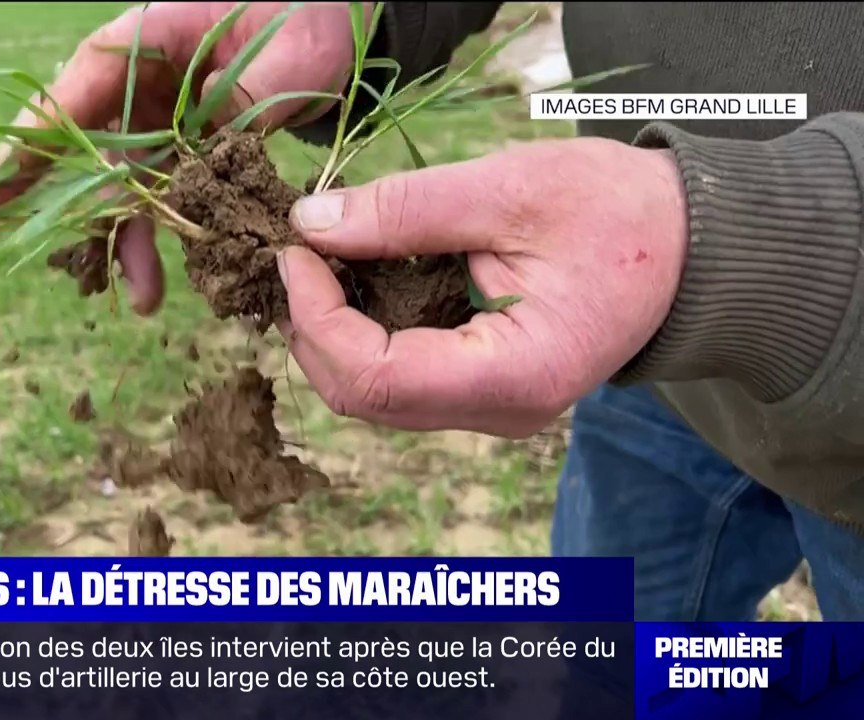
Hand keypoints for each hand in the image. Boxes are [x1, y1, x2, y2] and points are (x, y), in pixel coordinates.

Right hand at [0, 2, 365, 314]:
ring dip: (126, 238)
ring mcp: (161, 114)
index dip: (36, 137)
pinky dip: (159, 236)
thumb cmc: (307, 15)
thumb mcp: (286, 55)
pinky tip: (156, 282)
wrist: (333, 25)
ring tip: (141, 298)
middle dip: (41, 193)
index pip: (78, 86)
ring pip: (124, 181)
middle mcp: (142, 79)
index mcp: (148, 37)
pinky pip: (161, 194)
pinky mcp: (185, 144)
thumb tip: (210, 159)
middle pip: (81, 139)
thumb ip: (246, 101)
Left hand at [277, 137, 688, 436]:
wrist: (689, 247)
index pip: (378, 378)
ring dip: (332, 333)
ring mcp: (492, 410)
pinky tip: (357, 279)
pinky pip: (401, 380)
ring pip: (376, 397)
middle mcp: (500, 413)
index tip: (296, 253)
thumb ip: (406, 210)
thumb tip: (311, 225)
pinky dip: (363, 334)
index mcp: (517, 375)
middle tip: (300, 252)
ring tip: (323, 261)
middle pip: (365, 399)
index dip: (318, 318)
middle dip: (313, 328)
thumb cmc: (619, 212)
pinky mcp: (485, 391)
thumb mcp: (510, 190)